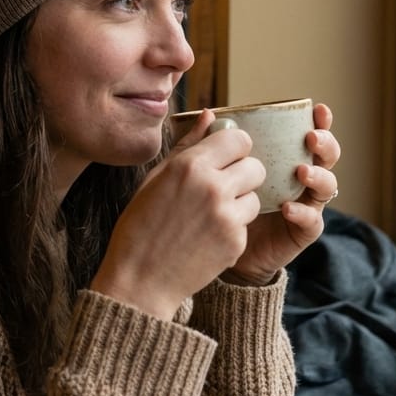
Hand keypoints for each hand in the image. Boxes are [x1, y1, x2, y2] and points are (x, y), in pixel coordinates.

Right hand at [90, 109, 264, 319]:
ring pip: (256, 195)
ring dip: (241, 202)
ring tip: (211, 215)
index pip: (239, 139)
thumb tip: (211, 115)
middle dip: (244, 174)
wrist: (139, 279)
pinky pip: (247, 223)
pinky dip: (233, 228)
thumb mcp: (156, 179)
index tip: (225, 158)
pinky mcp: (236, 241)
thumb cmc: (140, 225)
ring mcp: (226, 216)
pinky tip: (208, 237)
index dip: (235, 148)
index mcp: (189, 166)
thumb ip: (188, 145)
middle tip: (223, 188)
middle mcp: (212, 186)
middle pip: (256, 166)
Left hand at [227, 103, 341, 284]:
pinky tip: (288, 208)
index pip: (309, 135)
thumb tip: (209, 114)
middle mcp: (302, 178)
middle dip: (325, 144)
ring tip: (302, 171)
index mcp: (287, 158)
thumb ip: (215, 144)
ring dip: (318, 176)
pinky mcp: (302, 230)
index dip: (319, 122)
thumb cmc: (223, 201)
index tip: (318, 110)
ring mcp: (306, 204)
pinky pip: (312, 221)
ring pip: (328, 186)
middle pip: (327, 157)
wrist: (222, 245)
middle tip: (311, 138)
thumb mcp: (218, 169)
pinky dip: (303, 212)